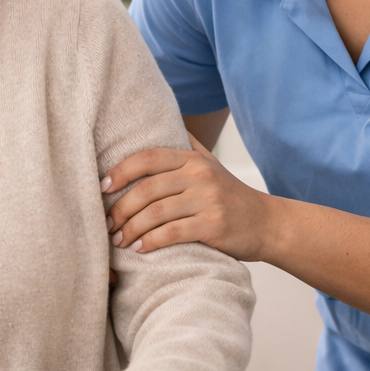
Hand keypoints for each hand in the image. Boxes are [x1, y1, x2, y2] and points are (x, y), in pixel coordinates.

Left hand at [102, 134, 267, 260]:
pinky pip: (173, 233)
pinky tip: (140, 249)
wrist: (267, 223)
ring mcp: (208, 199)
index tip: (102, 187)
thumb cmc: (230, 196)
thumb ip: (186, 146)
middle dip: (120, 209)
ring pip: (156, 213)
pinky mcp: (214, 225)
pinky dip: (151, 242)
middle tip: (106, 224)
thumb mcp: (210, 164)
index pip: (148, 158)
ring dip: (131, 229)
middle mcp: (200, 175)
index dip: (121, 171)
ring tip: (118, 240)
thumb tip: (159, 121)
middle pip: (147, 190)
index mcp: (193, 158)